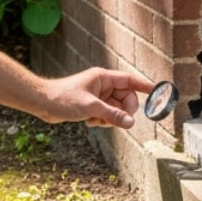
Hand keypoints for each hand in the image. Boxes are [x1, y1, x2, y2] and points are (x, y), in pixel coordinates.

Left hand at [40, 68, 155, 128]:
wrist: (43, 103)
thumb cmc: (63, 98)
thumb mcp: (90, 107)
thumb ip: (112, 115)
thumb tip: (131, 122)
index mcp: (103, 78)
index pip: (129, 80)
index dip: (144, 86)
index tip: (158, 92)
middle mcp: (102, 85)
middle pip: (126, 99)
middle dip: (122, 112)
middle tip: (117, 121)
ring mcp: (98, 96)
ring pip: (117, 110)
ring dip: (109, 119)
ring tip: (94, 120)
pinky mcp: (93, 105)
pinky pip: (107, 115)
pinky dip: (101, 121)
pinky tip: (88, 122)